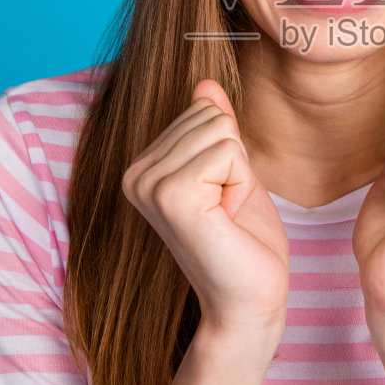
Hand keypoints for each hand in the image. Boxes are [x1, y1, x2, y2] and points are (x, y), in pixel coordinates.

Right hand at [120, 78, 290, 337]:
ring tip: (226, 216)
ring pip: (221, 130)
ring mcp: (149, 184)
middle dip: (236, 162)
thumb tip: (205, 84)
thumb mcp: (232, 172)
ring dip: (240, 175)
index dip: (230, 155)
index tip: (221, 200)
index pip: (203, 111)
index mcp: (142, 167)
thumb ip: (215, 129)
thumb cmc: (244, 242)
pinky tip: (227, 220)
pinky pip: (228, 151)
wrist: (249, 300)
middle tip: (226, 210)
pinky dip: (243, 185)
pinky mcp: (171, 194)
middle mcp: (135, 174)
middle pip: (211, 116)